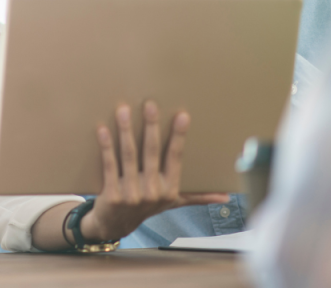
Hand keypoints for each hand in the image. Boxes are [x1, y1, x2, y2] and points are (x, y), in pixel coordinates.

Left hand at [79, 102, 229, 241]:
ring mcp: (132, 194)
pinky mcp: (112, 195)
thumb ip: (198, 196)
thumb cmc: (146, 207)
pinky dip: (106, 147)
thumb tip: (226, 195)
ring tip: (124, 110)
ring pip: (129, 155)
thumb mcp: (174, 202)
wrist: (115, 225)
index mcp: (170, 189)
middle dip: (151, 127)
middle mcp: (153, 192)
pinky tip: (103, 130)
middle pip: (152, 152)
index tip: (182, 115)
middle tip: (150, 104)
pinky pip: (110, 166)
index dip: (179, 136)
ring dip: (126, 132)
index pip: (176, 157)